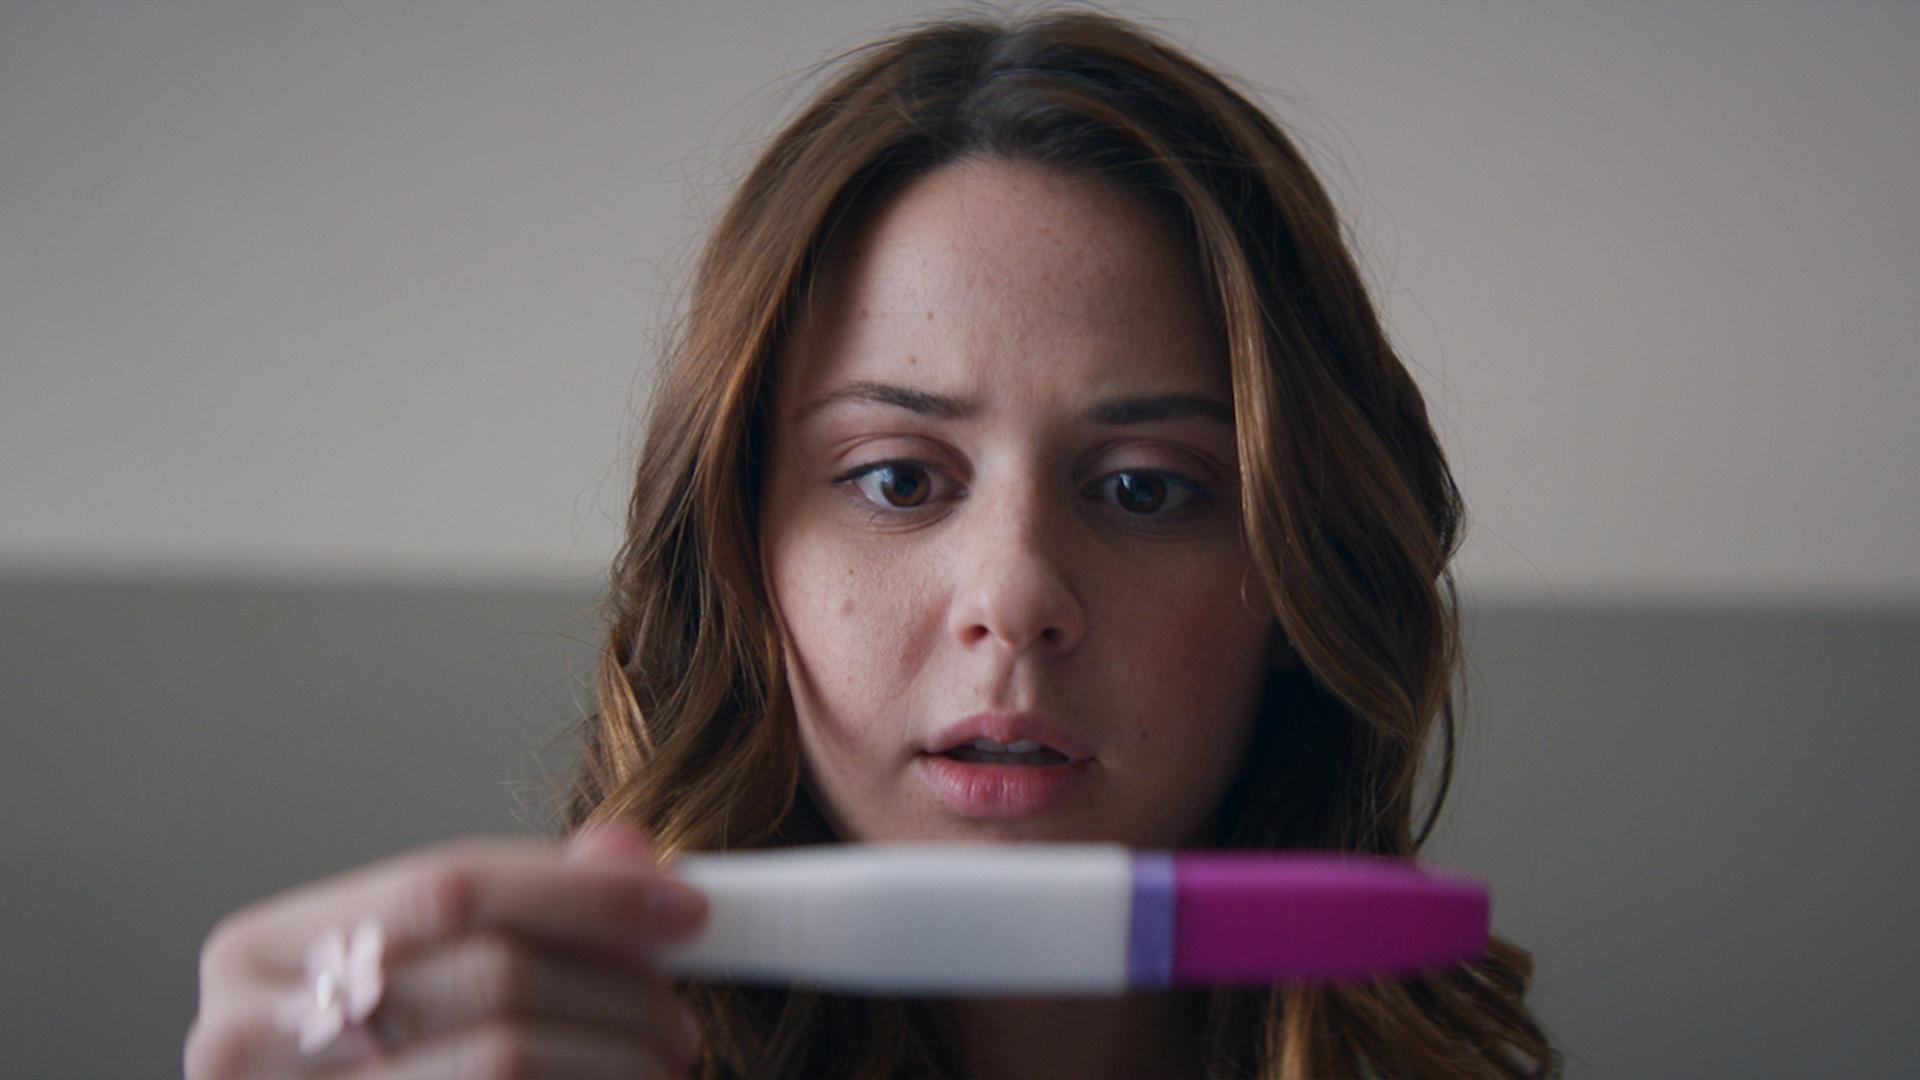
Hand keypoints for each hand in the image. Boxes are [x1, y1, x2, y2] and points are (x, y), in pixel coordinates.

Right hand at [184, 822, 709, 1077]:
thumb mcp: (411, 974)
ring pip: (506, 1062)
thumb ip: (511, 910)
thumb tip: (627, 851)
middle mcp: (248, 1039)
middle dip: (616, 988)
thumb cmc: (359, 1068)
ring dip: (617, 1058)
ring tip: (660, 1061)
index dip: (584, 892)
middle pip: (490, 978)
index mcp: (259, 954)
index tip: (684, 907)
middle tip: (677, 1012)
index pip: (449, 886)